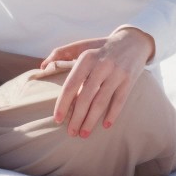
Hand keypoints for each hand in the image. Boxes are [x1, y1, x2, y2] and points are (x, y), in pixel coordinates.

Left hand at [40, 28, 154, 138]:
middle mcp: (102, 65)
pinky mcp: (129, 80)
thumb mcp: (81, 46)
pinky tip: (105, 126)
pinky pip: (119, 101)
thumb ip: (60, 53)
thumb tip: (42, 67)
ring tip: (83, 134)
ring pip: (101, 102)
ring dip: (91, 121)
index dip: (63, 103)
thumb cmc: (101, 47)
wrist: (133, 41)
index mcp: (87, 57)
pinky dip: (112, 115)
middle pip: (86, 97)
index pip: (71, 84)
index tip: (57, 119)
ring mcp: (117, 73)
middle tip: (70, 133)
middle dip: (77, 117)